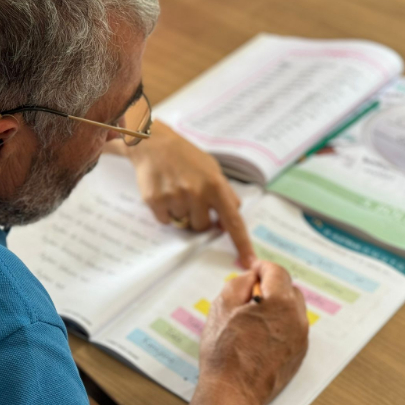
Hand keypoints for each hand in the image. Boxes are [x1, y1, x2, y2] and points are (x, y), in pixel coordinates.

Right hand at [124, 121, 255, 267]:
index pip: (233, 221)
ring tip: (175, 190)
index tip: (250, 262)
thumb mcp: (212, 170)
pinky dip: (165, 212)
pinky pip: (165, 221)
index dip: (242, 243)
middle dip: (198, 217)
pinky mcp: (155, 201)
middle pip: (203, 227)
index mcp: (215, 185)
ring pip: (183, 224)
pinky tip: (164, 192)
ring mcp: (175, 197)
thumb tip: (229, 221)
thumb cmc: (186, 157)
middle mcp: (197, 193)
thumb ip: (225, 195)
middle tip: (190, 197)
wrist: (154, 143)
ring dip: (181, 212)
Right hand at [199, 261, 308, 404]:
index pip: (277, 272)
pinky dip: (281, 324)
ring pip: (293, 310)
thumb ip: (240, 283)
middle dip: (272, 286)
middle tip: (250, 293)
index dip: (263, 267)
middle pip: (289, 289)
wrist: (234, 392)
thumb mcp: (222, 306)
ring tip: (253, 316)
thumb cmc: (224, 351)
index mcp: (280, 303)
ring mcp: (301, 339)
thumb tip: (252, 278)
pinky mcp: (299, 355)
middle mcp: (297, 319)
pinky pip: (294, 329)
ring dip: (277, 306)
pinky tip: (259, 334)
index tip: (253, 270)